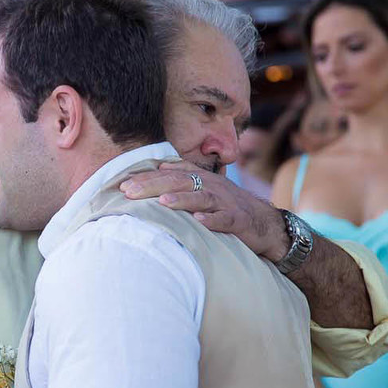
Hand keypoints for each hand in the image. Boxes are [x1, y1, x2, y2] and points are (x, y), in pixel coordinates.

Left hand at [120, 162, 289, 261]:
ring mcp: (224, 203)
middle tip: (130, 192)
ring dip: (182, 200)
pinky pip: (224, 219)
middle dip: (153, 186)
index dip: (146, 179)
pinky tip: (199, 221)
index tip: (122, 186)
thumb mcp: (205, 187)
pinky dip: (212, 220)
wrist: (265, 223)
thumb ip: (183, 175)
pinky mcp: (237, 220)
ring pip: (201, 198)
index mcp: (200, 179)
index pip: (169, 175)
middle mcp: (211, 187)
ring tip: (162, 203)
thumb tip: (159, 165)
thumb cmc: (227, 206)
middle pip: (180, 183)